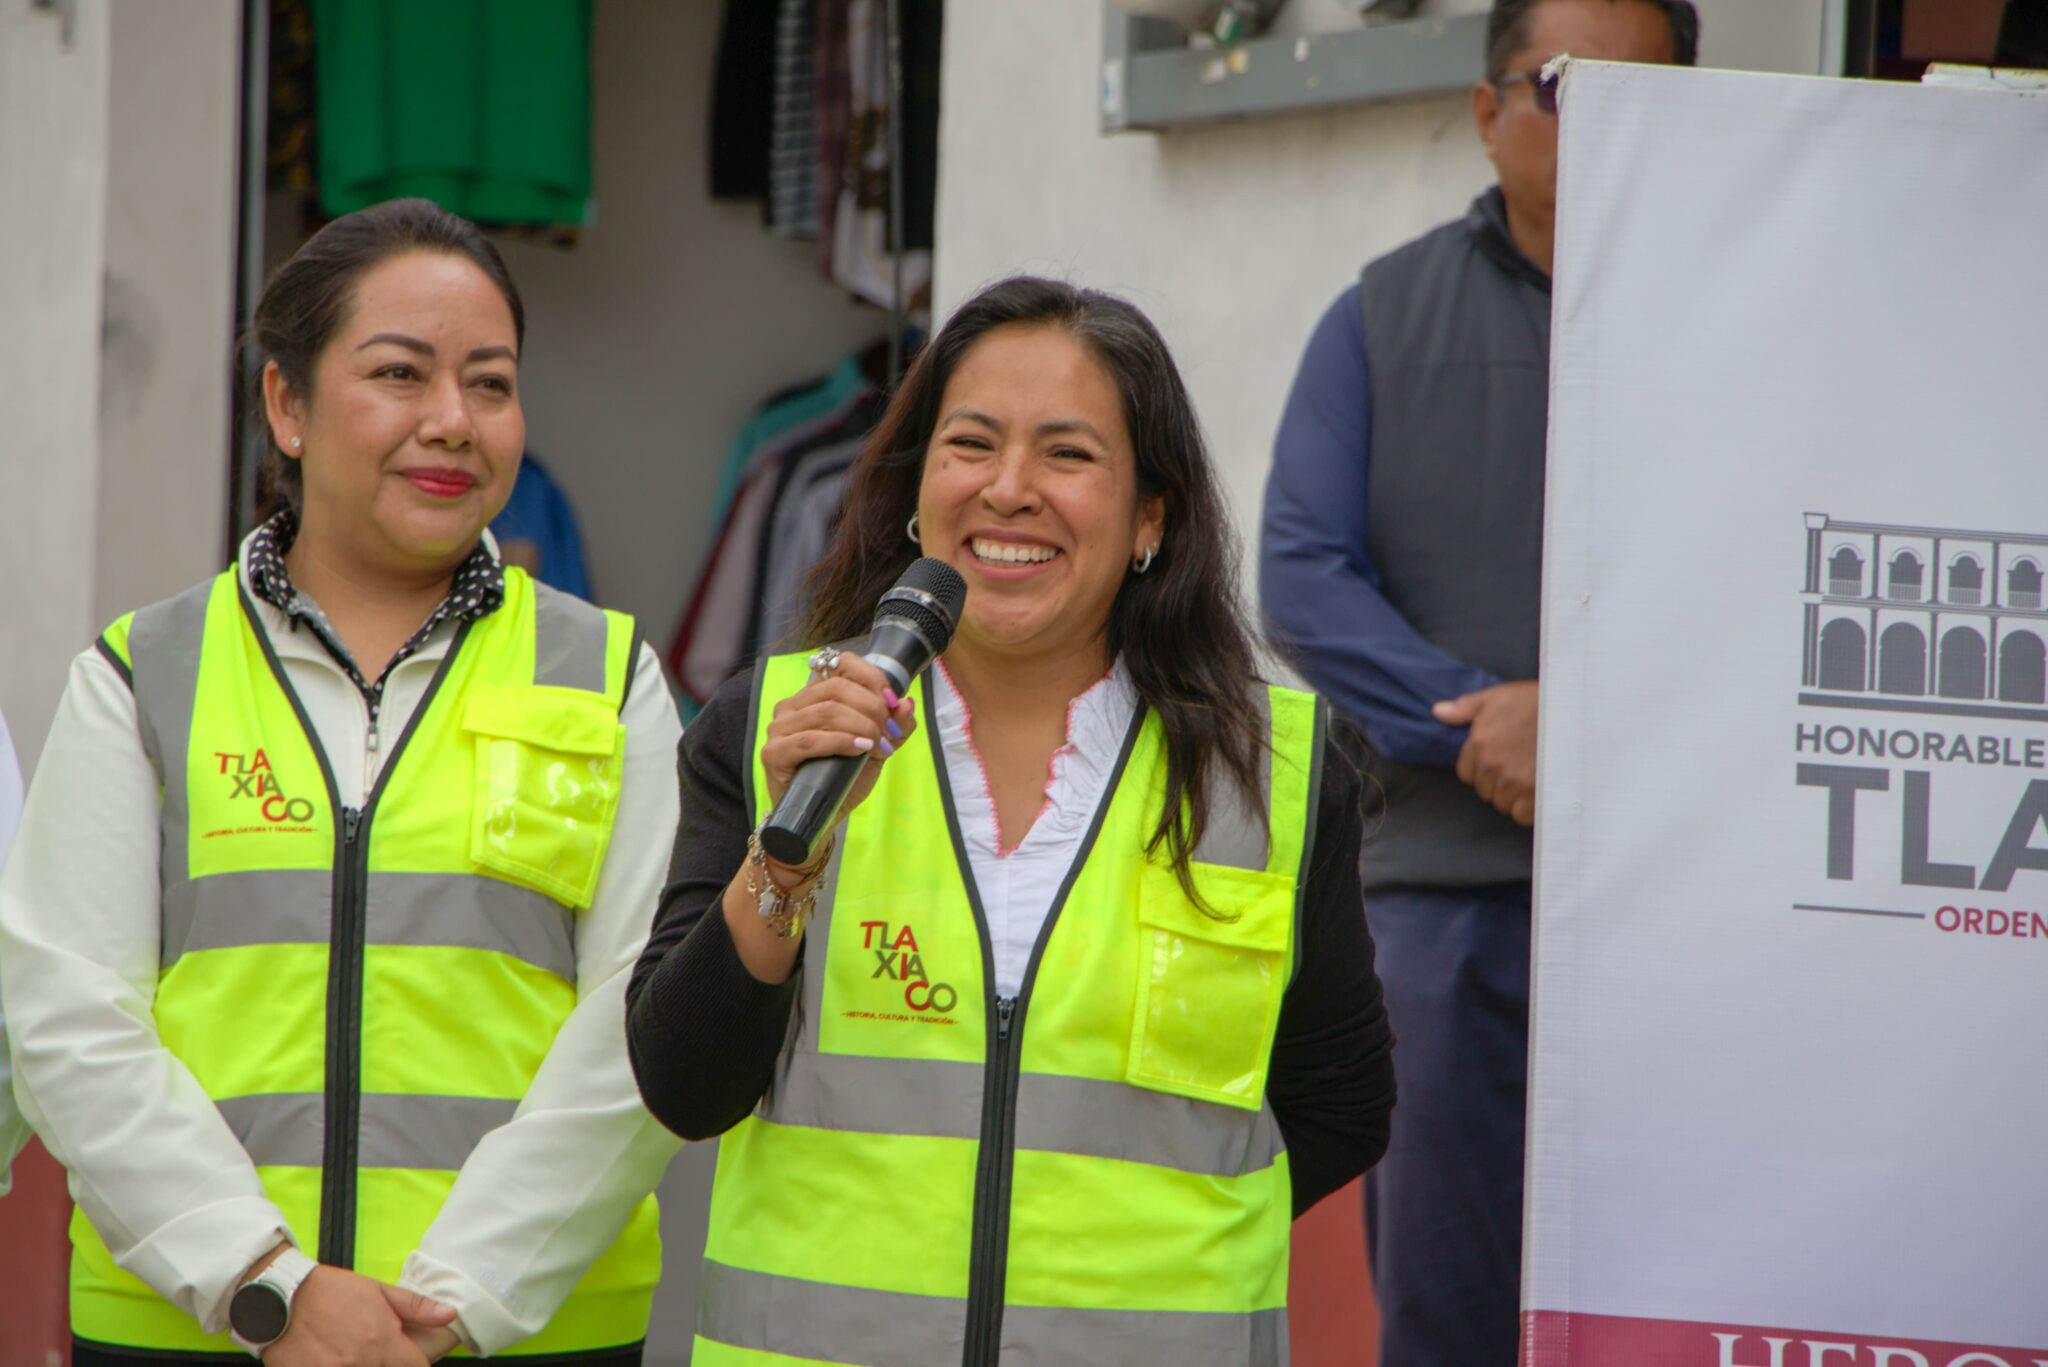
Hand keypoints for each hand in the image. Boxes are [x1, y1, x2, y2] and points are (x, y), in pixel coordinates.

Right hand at [261, 1267, 453, 1366]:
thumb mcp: (378, 1291)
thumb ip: (416, 1308)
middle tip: (374, 1350)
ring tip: (350, 1351)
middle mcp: (362, 1363)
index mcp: (383, 1342)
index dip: (415, 1362)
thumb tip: (449, 1314)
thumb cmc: (330, 1292)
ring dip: (364, 1365)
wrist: (279, 1297)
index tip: (406, 1356)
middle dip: (388, 1363)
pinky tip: (333, 1356)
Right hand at [760, 651, 918, 820]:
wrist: (821, 818)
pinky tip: (859, 750)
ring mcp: (779, 729)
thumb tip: (906, 704)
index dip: (873, 679)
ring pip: (826, 712)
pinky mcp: (773, 753)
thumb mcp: (877, 749)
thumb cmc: (843, 779)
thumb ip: (894, 727)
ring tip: (877, 746)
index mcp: (815, 695)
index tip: (893, 704)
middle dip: (872, 708)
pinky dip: (840, 742)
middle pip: (837, 688)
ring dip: (861, 727)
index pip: (842, 664)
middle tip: (889, 733)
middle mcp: (793, 706)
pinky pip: (809, 740)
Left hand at [1433, 681, 1538, 827]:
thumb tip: (1438, 712)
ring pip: (1502, 804)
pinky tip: (1537, 794)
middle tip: (1517, 770)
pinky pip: (1522, 815)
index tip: (1498, 762)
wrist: (1573, 713)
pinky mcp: (1535, 795)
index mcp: (1479, 743)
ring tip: (1529, 780)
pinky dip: (1529, 810)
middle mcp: (1492, 765)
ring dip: (1513, 797)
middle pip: (1485, 791)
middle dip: (1497, 784)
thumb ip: (1464, 708)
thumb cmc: (1535, 702)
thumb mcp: (1497, 697)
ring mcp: (1514, 782)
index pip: (1466, 773)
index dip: (1481, 770)